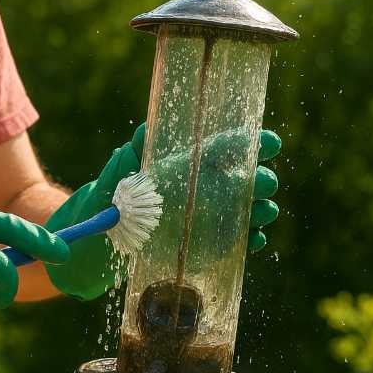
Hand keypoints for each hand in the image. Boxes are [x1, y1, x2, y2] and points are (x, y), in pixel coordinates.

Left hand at [45, 124, 280, 300]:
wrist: (104, 234)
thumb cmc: (116, 192)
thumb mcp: (123, 167)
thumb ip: (136, 148)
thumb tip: (143, 130)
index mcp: (196, 160)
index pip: (233, 146)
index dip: (255, 142)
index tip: (268, 142)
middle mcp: (211, 185)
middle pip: (251, 178)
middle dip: (262, 179)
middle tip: (261, 183)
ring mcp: (214, 214)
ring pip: (252, 209)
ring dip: (261, 210)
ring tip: (262, 212)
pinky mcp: (211, 243)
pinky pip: (240, 241)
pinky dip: (250, 240)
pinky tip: (253, 239)